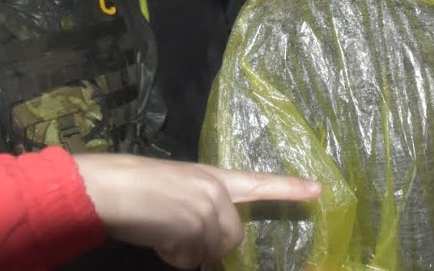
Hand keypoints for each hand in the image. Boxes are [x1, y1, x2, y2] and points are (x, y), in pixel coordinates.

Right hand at [74, 154, 320, 268]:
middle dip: (205, 244)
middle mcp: (216, 189)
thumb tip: (203, 241)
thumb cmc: (133, 184)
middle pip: (232, 236)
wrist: (115, 187)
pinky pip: (194, 258)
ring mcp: (210, 207)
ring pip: (213, 249)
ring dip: (186, 251)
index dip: (289, 188)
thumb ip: (198, 207)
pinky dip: (175, 256)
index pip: (256, 182)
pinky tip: (157, 238)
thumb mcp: (175, 188)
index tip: (319, 190)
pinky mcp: (200, 224)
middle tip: (171, 234)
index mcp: (211, 175)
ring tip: (159, 231)